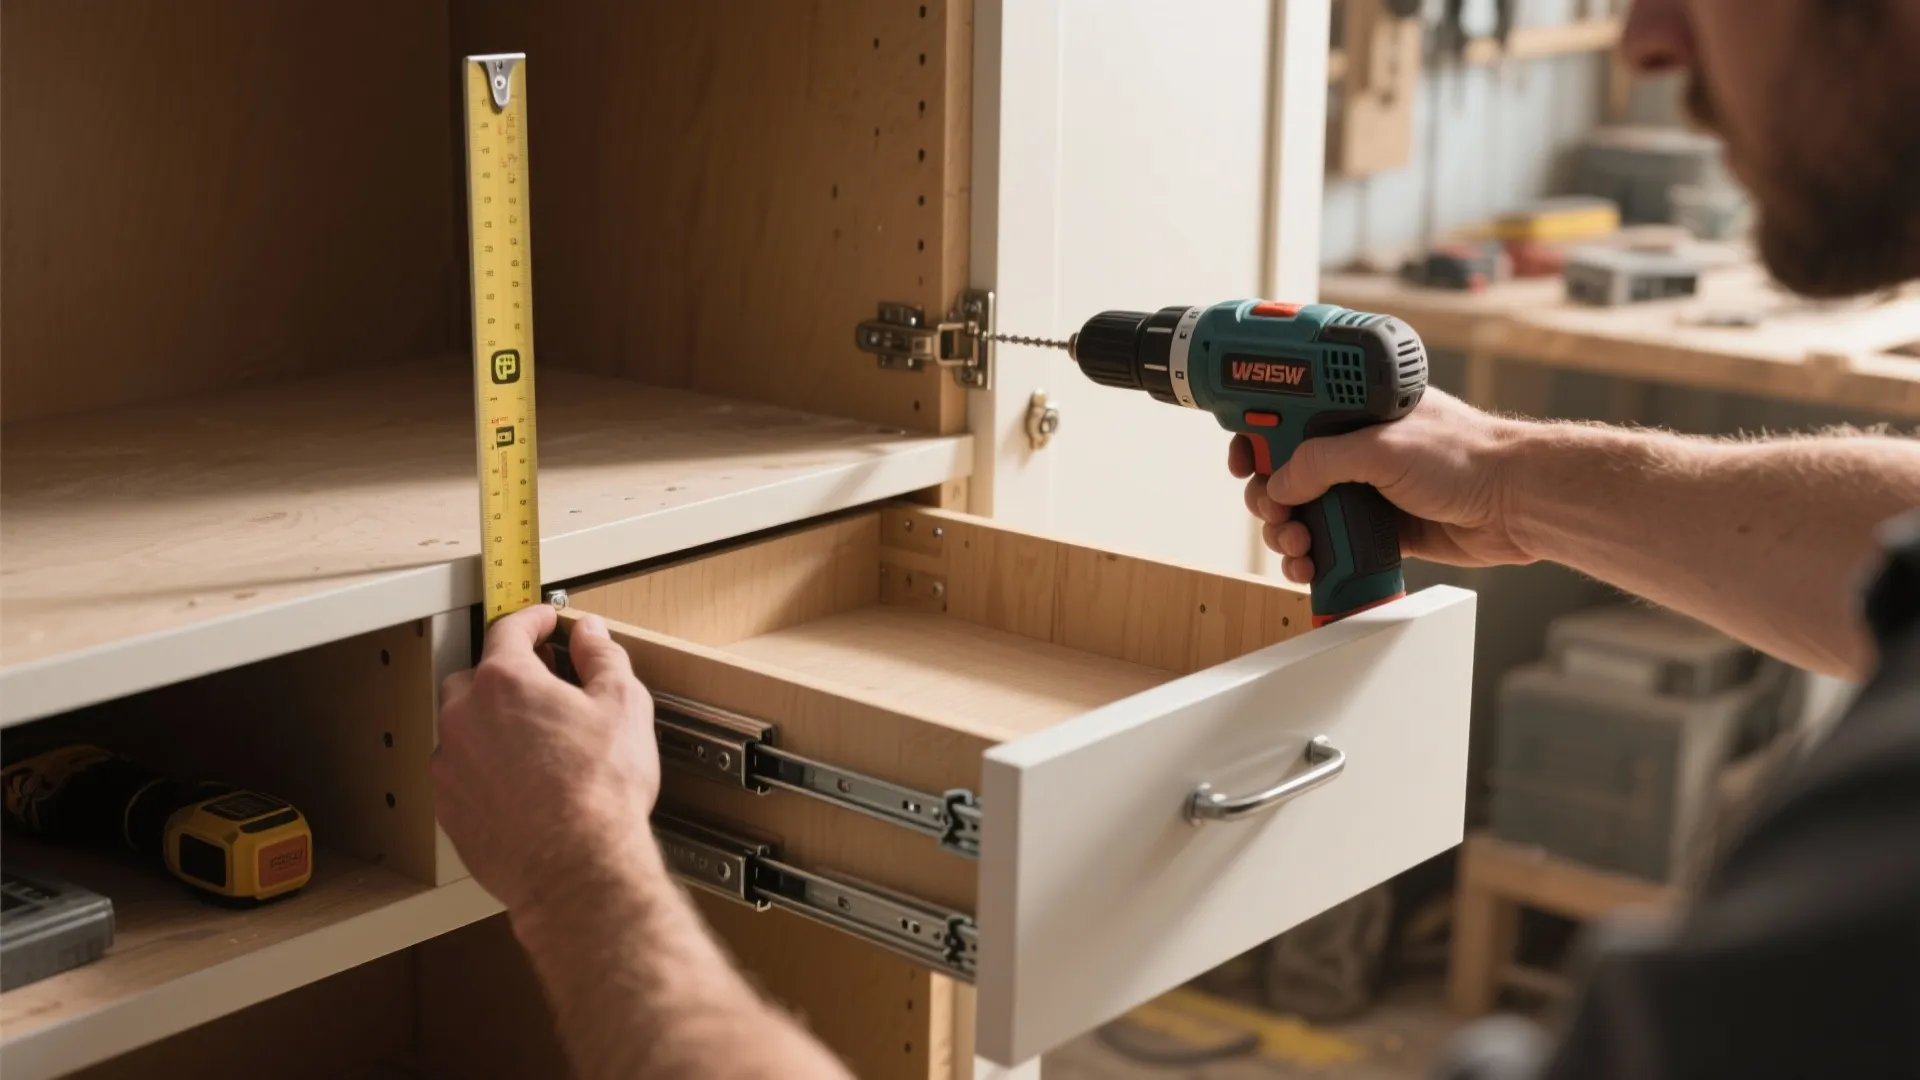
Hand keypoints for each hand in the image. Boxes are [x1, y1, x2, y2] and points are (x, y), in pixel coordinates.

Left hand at [433, 605, 659, 914]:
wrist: (575, 868)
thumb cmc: (598, 791)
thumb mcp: (623, 704)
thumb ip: (603, 657)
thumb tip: (591, 634)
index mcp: (506, 681)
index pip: (509, 629)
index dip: (532, 619)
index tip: (545, 621)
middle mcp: (465, 717)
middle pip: (475, 677)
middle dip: (506, 675)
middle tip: (544, 684)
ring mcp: (451, 764)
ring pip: (463, 727)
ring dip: (491, 724)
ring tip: (534, 742)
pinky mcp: (450, 807)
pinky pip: (461, 771)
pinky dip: (484, 767)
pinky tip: (520, 782)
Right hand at [1229, 388, 1533, 583]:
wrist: (1516, 503)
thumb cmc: (1467, 457)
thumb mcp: (1380, 448)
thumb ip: (1322, 461)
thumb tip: (1281, 482)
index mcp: (1355, 411)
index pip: (1289, 414)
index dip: (1259, 434)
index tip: (1243, 457)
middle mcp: (1357, 447)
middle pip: (1287, 471)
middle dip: (1270, 496)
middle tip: (1274, 511)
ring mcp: (1367, 489)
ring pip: (1304, 512)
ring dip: (1287, 532)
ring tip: (1296, 545)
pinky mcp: (1380, 529)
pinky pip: (1331, 544)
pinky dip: (1313, 558)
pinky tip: (1310, 566)